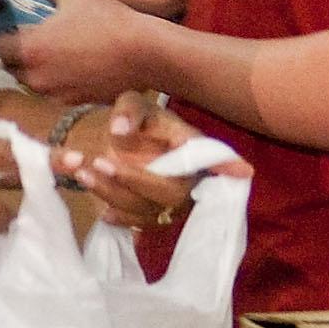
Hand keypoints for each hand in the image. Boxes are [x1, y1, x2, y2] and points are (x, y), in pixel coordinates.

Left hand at [4, 0, 147, 100]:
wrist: (144, 54)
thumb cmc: (108, 20)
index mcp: (30, 49)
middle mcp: (35, 78)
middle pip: (1, 73)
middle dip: (0, 60)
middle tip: (7, 46)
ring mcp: (52, 95)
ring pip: (23, 86)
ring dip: (23, 74)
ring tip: (34, 59)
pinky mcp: (68, 106)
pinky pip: (46, 97)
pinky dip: (46, 86)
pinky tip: (58, 73)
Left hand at [57, 90, 248, 232]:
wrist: (111, 144)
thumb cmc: (133, 121)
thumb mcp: (130, 103)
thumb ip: (128, 111)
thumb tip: (120, 131)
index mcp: (189, 144)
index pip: (212, 155)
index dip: (227, 163)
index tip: (244, 172)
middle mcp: (187, 176)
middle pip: (173, 191)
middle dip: (135, 180)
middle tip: (100, 161)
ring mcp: (171, 200)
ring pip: (150, 210)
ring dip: (114, 193)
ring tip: (85, 171)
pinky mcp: (153, 216)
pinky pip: (137, 224)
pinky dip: (116, 214)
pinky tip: (99, 202)